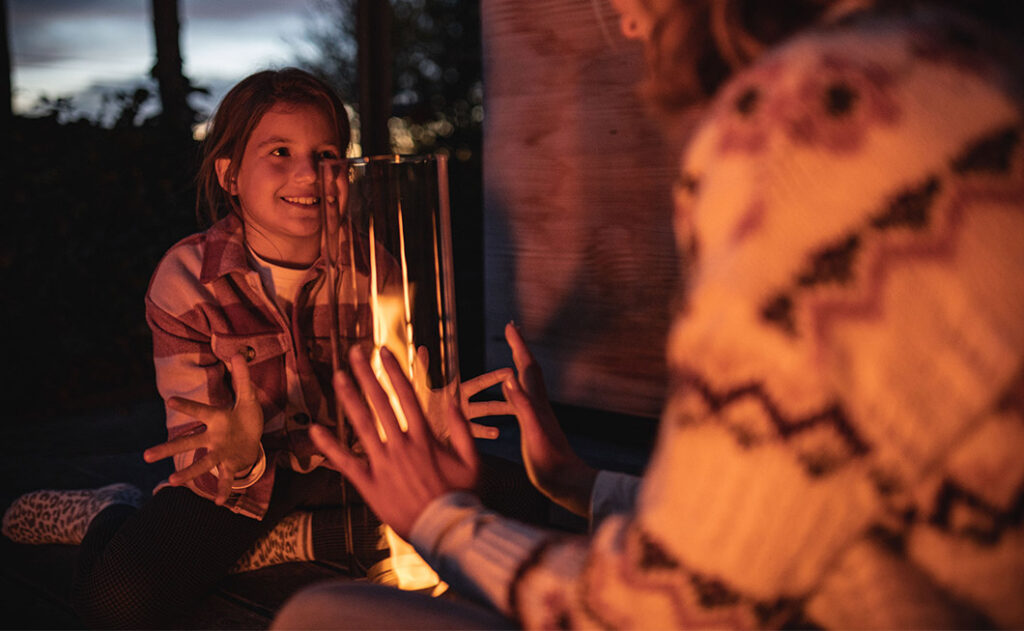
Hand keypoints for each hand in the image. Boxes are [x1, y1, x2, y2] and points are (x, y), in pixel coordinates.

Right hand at [144, 354, 264, 504]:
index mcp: (217, 419)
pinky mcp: (231, 464)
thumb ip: (242, 376)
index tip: (171, 400)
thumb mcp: (248, 397)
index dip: (187, 406)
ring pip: (202, 463)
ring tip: (172, 482)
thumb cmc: (245, 417)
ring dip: (189, 472)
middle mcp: (213, 438)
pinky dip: (222, 489)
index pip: (200, 411)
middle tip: (145, 456)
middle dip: (168, 448)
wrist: (253, 440)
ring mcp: (220, 453)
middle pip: (188, 443)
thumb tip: (236, 352)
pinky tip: (219, 502)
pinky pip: (225, 478)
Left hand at [311, 345, 479, 538]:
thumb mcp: (473, 460)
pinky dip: (329, 446)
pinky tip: (315, 430)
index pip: (406, 395)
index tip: (383, 352)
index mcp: (424, 437)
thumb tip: (453, 399)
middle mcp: (401, 446)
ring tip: (337, 377)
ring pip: (361, 425)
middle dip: (366, 375)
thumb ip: (461, 428)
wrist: (446, 531)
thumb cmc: (463, 496)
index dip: (393, 371)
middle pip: (380, 403)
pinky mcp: (369, 486)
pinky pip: (345, 463)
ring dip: (349, 398)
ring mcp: (383, 465)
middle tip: (354, 354)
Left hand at [404, 345, 509, 439]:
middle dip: (504, 402)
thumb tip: (421, 347)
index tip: (511, 372)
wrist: (411, 428)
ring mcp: (461, 420)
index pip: (479, 384)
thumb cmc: (415, 407)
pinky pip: (473, 434)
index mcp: (455, 392)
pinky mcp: (457, 435)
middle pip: (487, 404)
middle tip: (521, 399)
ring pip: (484, 419)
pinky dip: (485, 433)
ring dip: (497, 418)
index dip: (494, 378)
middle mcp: (461, 405)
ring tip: (513, 417)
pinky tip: (496, 433)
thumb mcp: (419, 388)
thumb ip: (423, 368)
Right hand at [503, 322, 597, 515]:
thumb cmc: (549, 462)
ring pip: (529, 384)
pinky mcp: (539, 428)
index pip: (526, 368)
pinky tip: (515, 396)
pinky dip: (519, 391)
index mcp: (536, 404)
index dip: (518, 346)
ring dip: (520, 368)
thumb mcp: (532, 433)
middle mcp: (540, 406)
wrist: (568, 484)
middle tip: (512, 332)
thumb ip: (522, 405)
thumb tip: (509, 377)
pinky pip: (526, 401)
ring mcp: (540, 416)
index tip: (510, 325)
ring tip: (512, 359)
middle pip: (530, 371)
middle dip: (520, 350)